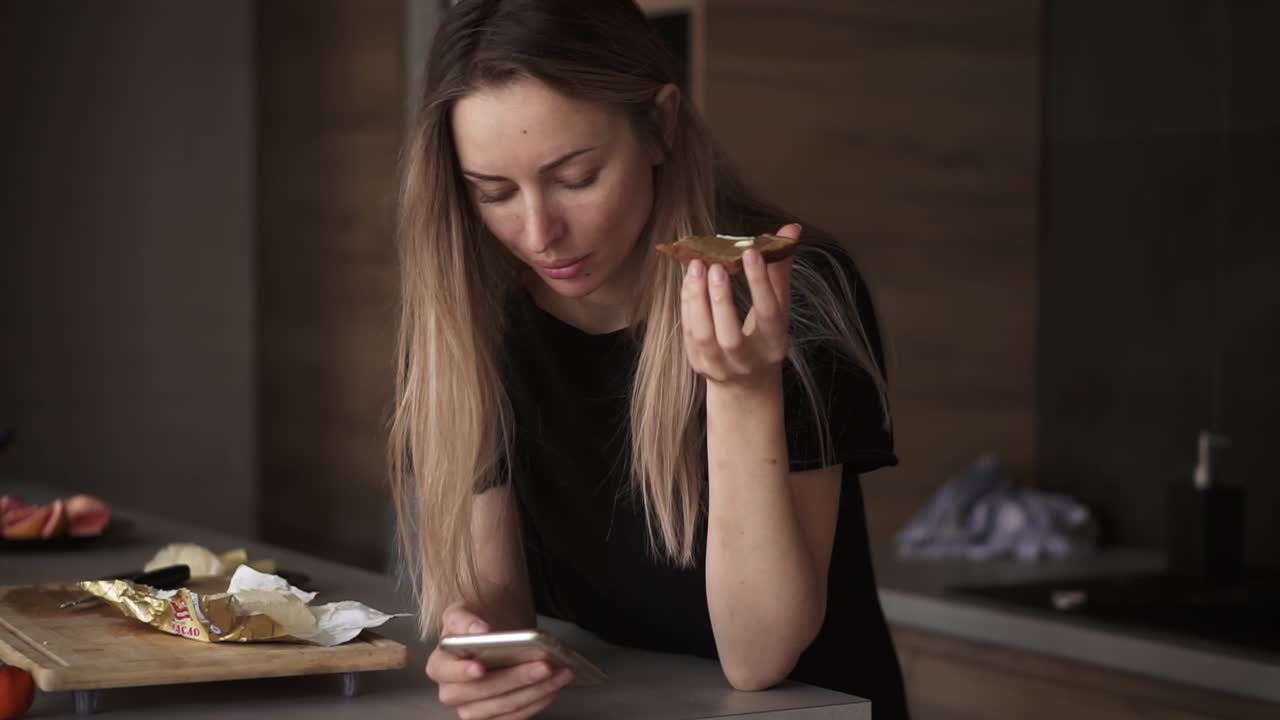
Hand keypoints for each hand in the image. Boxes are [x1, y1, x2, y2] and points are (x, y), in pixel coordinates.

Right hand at [426, 603, 573, 719]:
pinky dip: (537, 702)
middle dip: (515, 679)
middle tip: (542, 665)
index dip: (461, 672)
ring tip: (556, 674)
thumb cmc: (475, 629)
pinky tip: (552, 687)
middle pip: (481, 692)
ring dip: (534, 692)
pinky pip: (516, 717)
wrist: (491, 639)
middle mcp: (453, 692)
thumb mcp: (462, 613)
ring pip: (503, 707)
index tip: (480, 667)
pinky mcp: (494, 718)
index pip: (444, 672)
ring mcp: (473, 709)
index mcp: (440, 665)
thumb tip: (479, 631)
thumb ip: (464, 619)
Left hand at [681, 223, 798, 386]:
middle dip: (721, 298)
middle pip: (731, 334)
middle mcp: (747, 359)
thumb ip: (780, 268)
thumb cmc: (765, 335)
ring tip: (696, 267)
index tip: (749, 252)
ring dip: (697, 299)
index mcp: (774, 343)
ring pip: (703, 335)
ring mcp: (719, 365)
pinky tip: (688, 280)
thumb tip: (790, 228)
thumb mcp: (779, 307)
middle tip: (715, 264)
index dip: (760, 282)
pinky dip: (687, 305)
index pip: (768, 312)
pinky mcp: (698, 363)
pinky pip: (688, 333)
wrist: (747, 382)